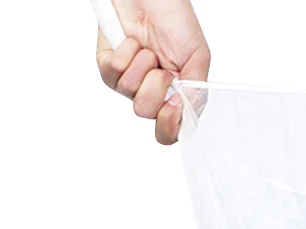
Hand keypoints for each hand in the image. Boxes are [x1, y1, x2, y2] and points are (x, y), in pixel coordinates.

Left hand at [96, 0, 209, 144]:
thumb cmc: (175, 20)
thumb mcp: (197, 58)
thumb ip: (196, 92)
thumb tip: (186, 116)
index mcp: (175, 97)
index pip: (167, 132)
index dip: (168, 126)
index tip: (173, 105)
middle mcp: (151, 93)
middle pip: (146, 113)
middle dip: (155, 87)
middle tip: (162, 67)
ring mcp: (128, 81)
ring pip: (129, 93)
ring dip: (141, 66)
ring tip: (148, 49)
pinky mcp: (108, 66)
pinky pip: (112, 72)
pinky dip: (125, 54)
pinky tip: (132, 42)